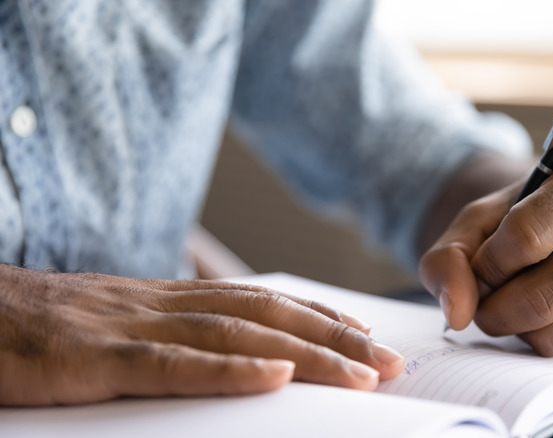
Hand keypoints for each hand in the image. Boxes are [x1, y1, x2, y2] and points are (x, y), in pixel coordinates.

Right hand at [0, 265, 403, 405]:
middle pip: (265, 314)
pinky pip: (172, 363)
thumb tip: (219, 360)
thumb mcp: (109, 330)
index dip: (317, 318)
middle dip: (333, 337)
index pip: (259, 302)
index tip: (365, 336)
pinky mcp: (92, 359)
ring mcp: (128, 327)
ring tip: (361, 372)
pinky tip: (276, 375)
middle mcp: (158, 304)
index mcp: (164, 299)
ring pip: (234, 334)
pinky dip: (230, 369)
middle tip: (389, 361)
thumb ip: (163, 340)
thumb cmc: (33, 328)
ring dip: (305, 352)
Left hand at [420, 158, 552, 355]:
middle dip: (493, 310)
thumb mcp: (476, 221)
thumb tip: (459, 314)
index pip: (525, 240)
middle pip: (539, 298)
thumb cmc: (520, 218)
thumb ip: (449, 258)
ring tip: (518, 296)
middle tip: (486, 298)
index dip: (487, 266)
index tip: (481, 267)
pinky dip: (549, 336)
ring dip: (517, 327)